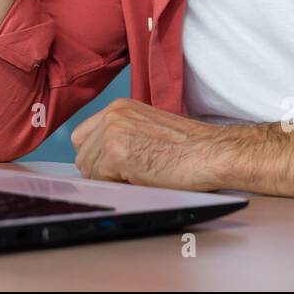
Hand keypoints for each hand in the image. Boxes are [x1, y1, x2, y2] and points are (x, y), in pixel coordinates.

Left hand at [70, 97, 230, 190]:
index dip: (95, 156)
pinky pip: (100, 179)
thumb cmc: (189, 146)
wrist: (212, 152)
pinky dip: (117, 185)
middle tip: (127, 175)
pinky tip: (141, 178)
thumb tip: (98, 158)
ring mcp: (112, 133)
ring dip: (108, 178)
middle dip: (99, 169)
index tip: (111, 166)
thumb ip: (121, 135)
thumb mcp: (147, 129)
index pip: (83, 136)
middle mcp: (112, 115)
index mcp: (119, 107)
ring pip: (88, 168)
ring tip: (138, 174)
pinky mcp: (117, 154)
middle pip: (82, 153)